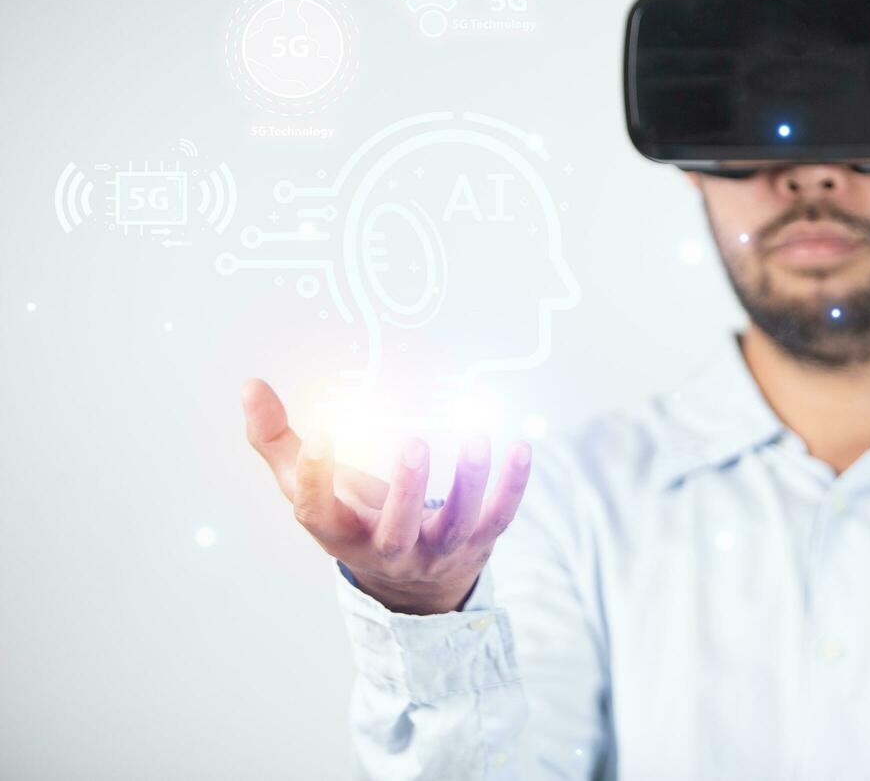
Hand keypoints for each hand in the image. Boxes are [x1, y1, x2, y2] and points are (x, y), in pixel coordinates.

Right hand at [240, 378, 531, 614]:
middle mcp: (387, 550)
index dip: (316, 480)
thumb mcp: (310, 488)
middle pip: (396, 532)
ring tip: (478, 440)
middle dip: (408, 492)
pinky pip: (498, 519)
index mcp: (339, 534)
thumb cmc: (352, 517)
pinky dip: (512, 486)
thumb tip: (250, 384)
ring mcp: (436, 552)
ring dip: (470, 485)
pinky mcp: (477, 544)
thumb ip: (276, 440)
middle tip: (416, 444)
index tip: (321, 437)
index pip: (318, 515)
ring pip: (456, 526)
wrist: (411, 583)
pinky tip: (521, 447)